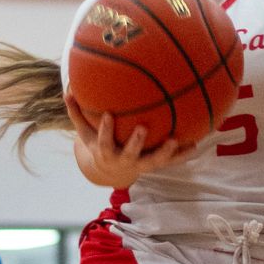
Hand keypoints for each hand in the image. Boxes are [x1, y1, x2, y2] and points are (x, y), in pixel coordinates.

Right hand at [65, 91, 195, 188]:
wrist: (111, 172)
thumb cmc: (98, 146)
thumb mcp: (86, 133)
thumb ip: (77, 114)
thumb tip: (67, 91)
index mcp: (106, 153)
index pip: (103, 142)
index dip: (105, 130)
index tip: (108, 115)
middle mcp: (124, 160)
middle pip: (130, 154)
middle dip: (135, 143)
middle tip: (142, 128)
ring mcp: (141, 165)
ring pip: (154, 161)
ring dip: (165, 152)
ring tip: (175, 140)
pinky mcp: (154, 165)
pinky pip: (170, 162)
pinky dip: (183, 154)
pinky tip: (196, 144)